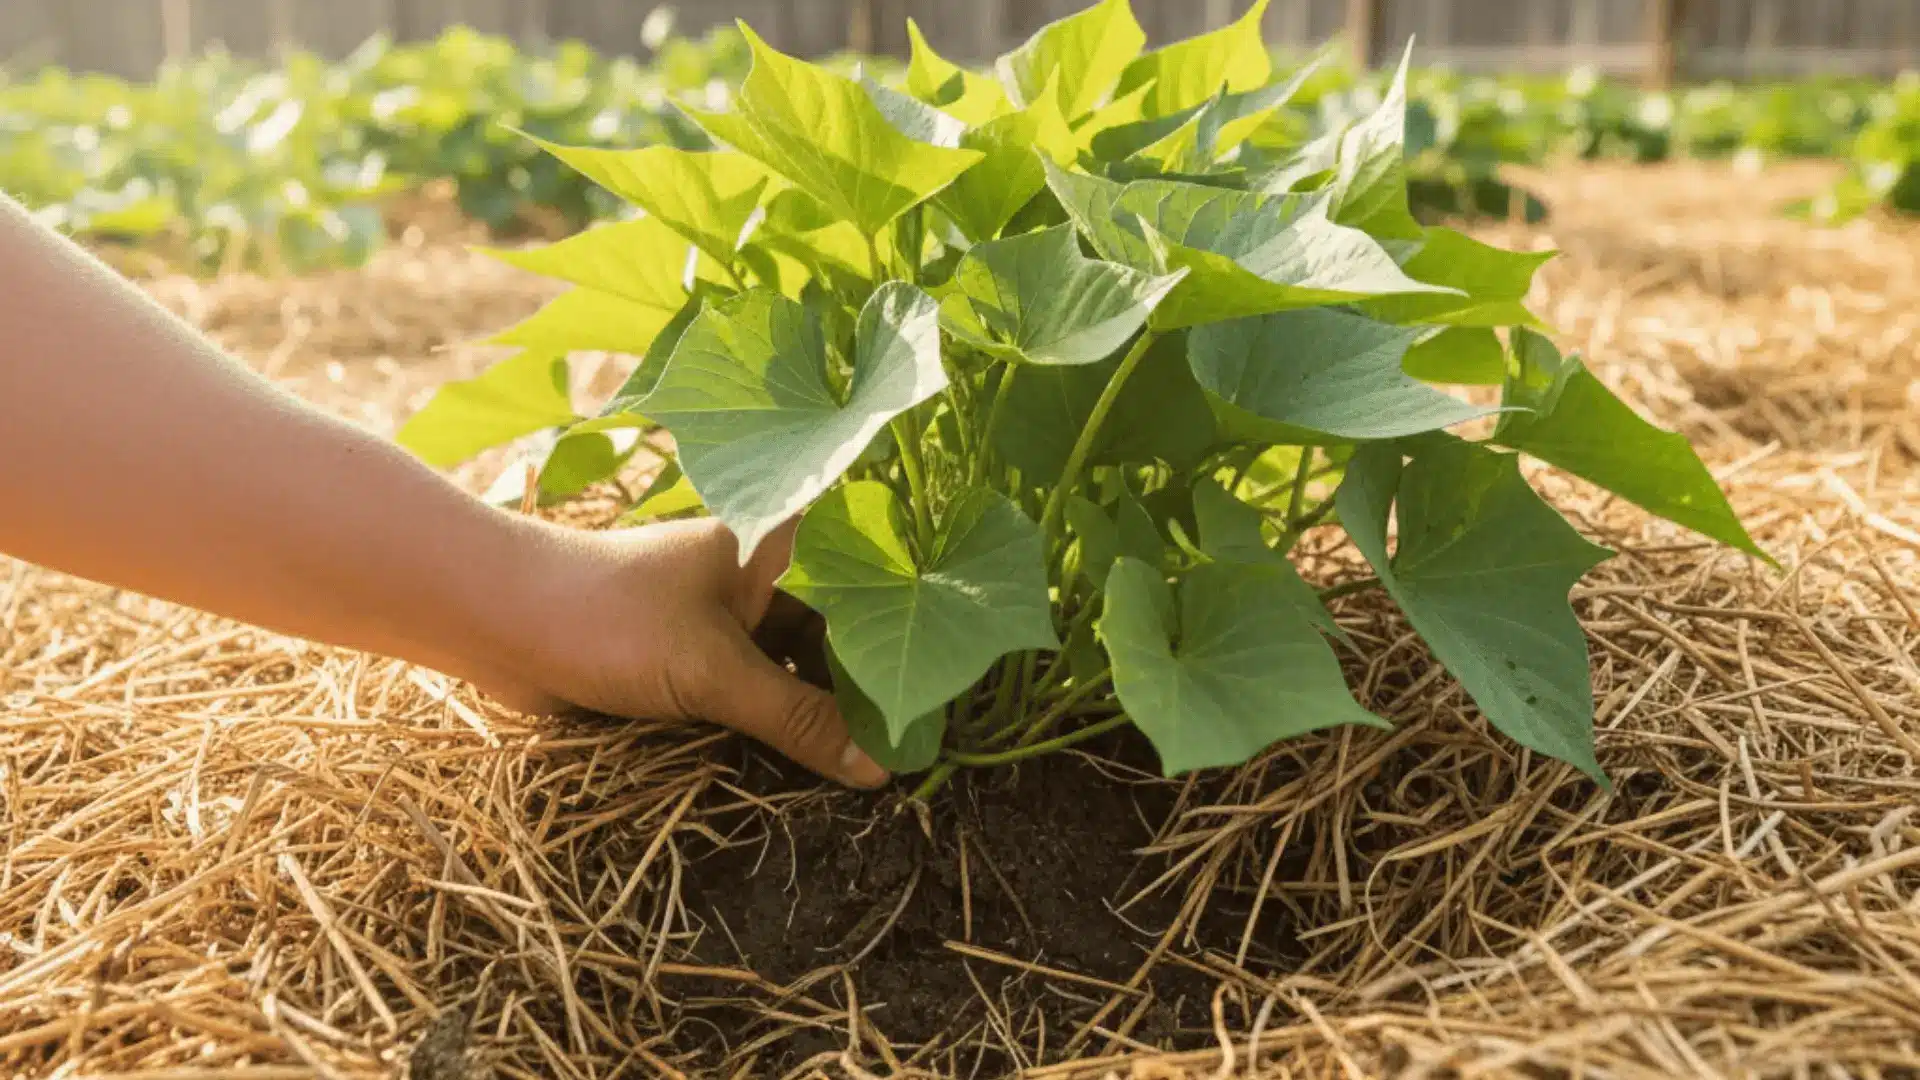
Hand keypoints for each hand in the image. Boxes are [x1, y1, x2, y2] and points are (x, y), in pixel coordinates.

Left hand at [468, 516, 889, 789]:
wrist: (498, 622)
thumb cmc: (608, 619)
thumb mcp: (713, 673)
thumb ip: (798, 719)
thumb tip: (881, 769)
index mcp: (782, 544)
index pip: (870, 593)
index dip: (906, 644)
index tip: (940, 703)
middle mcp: (767, 576)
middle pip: (842, 639)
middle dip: (867, 692)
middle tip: (913, 753)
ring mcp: (735, 619)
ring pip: (803, 672)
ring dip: (824, 718)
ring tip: (873, 769)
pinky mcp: (703, 658)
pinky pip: (763, 694)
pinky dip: (784, 726)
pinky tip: (815, 765)